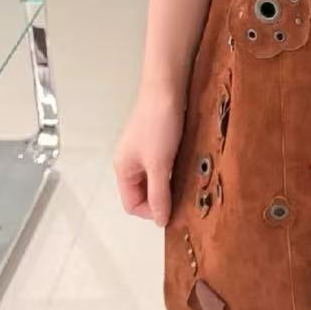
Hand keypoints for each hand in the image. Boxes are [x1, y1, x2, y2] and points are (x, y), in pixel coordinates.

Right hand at [113, 83, 184, 226]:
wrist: (167, 89)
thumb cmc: (158, 124)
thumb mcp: (159, 165)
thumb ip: (159, 194)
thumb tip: (160, 220)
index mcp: (123, 170)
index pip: (132, 205)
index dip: (151, 212)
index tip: (172, 210)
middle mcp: (130, 163)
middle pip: (143, 195)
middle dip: (162, 200)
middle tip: (184, 199)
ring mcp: (144, 154)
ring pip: (156, 181)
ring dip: (170, 187)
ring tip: (187, 184)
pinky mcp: (158, 144)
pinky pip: (164, 168)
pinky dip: (174, 173)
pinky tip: (187, 170)